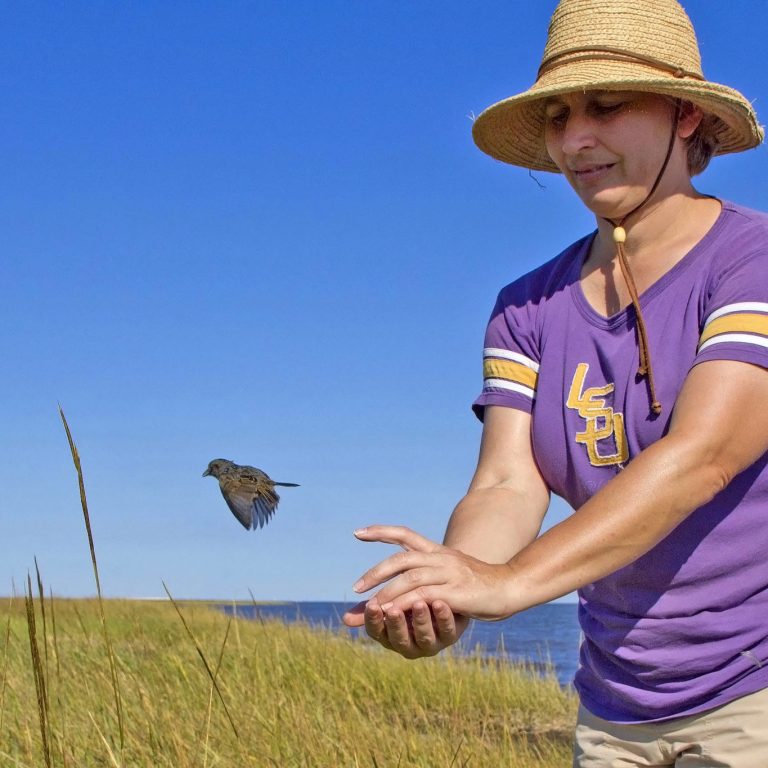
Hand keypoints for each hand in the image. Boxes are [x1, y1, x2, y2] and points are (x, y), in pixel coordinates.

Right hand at [343, 597, 468, 658]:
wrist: (443, 593)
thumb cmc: (410, 596)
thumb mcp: (391, 598)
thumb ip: (372, 605)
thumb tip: (345, 619)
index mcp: (390, 635)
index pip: (377, 632)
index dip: (374, 620)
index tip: (372, 605)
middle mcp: (409, 643)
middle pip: (399, 639)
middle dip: (396, 624)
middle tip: (393, 609)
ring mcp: (431, 642)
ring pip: (424, 636)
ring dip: (421, 620)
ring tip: (419, 602)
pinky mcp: (451, 635)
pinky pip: (447, 629)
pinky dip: (443, 617)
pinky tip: (440, 602)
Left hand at [345, 525, 517, 623]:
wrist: (509, 587)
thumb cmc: (478, 586)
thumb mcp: (451, 574)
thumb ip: (427, 577)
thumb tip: (404, 584)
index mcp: (437, 551)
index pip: (404, 534)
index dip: (380, 531)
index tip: (357, 533)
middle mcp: (441, 557)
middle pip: (401, 559)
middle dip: (376, 573)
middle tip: (356, 588)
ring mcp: (449, 572)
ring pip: (409, 578)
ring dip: (387, 592)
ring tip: (370, 606)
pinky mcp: (455, 591)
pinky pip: (424, 596)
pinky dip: (405, 603)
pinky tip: (393, 613)